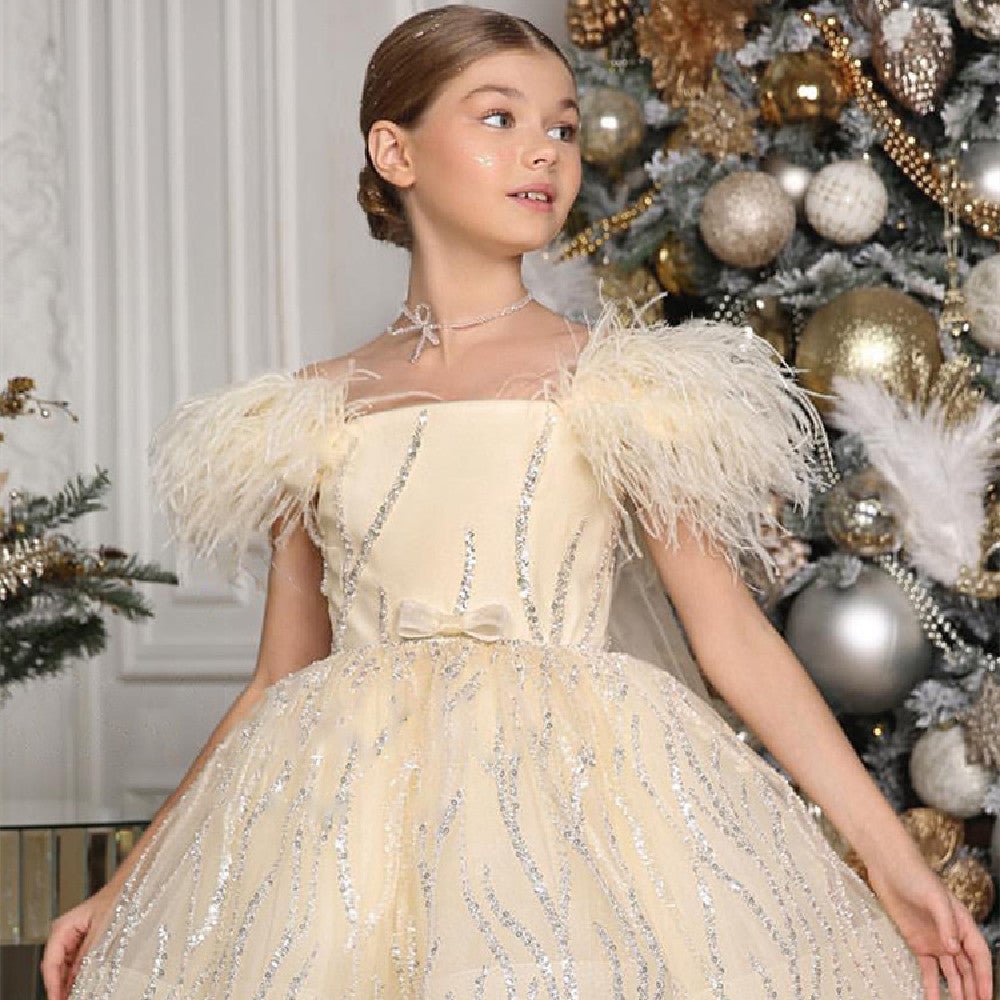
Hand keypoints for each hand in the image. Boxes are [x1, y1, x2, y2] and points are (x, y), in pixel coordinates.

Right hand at [40, 884, 117, 999]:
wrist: (130, 888)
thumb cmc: (117, 900)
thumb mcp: (102, 929)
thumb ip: (87, 953)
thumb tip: (75, 977)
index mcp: (63, 928)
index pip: (50, 963)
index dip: (52, 986)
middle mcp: (64, 934)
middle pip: (55, 969)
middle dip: (60, 987)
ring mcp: (72, 940)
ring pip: (65, 969)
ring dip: (69, 984)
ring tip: (74, 997)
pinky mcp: (82, 944)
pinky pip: (76, 964)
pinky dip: (78, 976)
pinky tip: (82, 987)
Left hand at [866, 844, 992, 999]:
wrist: (888, 867)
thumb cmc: (916, 876)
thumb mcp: (935, 897)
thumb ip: (946, 924)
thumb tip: (954, 949)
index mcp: (963, 924)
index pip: (979, 956)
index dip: (985, 977)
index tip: (986, 997)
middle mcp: (952, 936)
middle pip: (968, 969)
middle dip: (973, 990)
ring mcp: (935, 941)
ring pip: (951, 973)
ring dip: (956, 992)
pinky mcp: (917, 943)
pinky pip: (928, 970)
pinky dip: (931, 986)